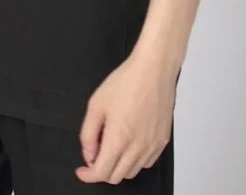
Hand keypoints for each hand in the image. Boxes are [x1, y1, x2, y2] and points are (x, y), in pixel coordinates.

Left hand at [76, 44, 178, 184]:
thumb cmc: (127, 81)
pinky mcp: (163, 141)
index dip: (88, 176)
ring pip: (132, 172)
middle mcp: (138, 147)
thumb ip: (88, 133)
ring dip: (119, 166)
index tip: (82, 171)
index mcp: (119, 138)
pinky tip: (129, 144)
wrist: (153, 69)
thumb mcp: (96, 103)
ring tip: (112, 145)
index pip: (102, 173)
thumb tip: (89, 154)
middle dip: (102, 170)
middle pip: (116, 177)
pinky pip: (147, 163)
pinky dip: (135, 161)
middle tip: (96, 153)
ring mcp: (153, 145)